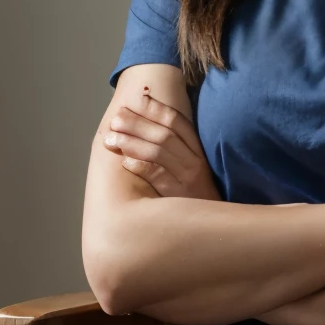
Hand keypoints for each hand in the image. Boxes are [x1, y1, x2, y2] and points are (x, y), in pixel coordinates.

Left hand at [103, 87, 222, 200]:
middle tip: (115, 119)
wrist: (213, 225)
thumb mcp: (192, 168)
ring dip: (132, 142)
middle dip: (137, 123)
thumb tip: (144, 127)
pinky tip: (125, 162)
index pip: (177, 122)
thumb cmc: (195, 195)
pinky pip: (158, 176)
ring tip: (111, 139)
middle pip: (164, 134)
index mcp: (197, 150)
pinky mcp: (180, 196)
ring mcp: (188, 179)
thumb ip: (174, 149)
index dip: (156, 109)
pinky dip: (141, 167)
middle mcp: (195, 161)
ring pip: (158, 152)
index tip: (136, 99)